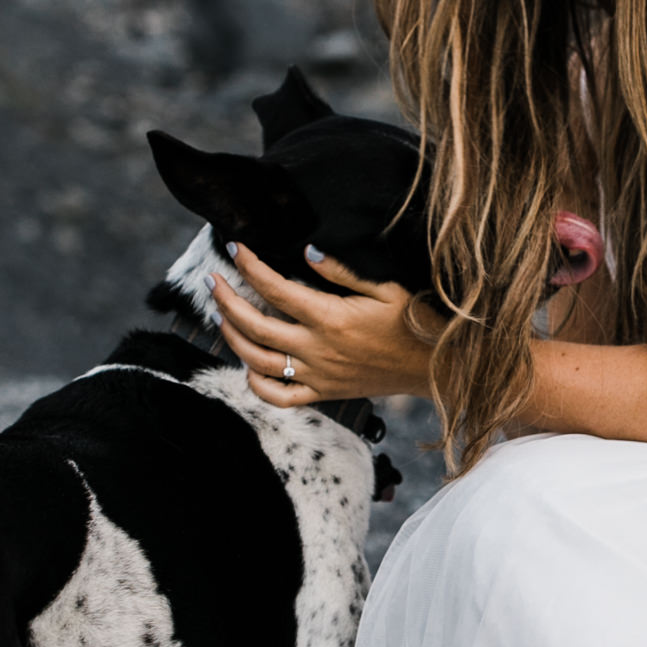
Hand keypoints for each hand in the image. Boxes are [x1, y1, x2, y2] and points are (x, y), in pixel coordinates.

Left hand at [212, 243, 433, 409]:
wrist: (434, 368)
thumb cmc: (414, 322)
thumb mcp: (385, 287)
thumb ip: (342, 270)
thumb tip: (307, 250)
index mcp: (331, 318)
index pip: (276, 289)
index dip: (250, 267)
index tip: (234, 249)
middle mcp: (318, 349)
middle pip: (256, 326)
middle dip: (227, 301)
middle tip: (212, 281)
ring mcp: (317, 375)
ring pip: (259, 361)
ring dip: (233, 338)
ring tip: (221, 316)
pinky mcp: (324, 393)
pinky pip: (280, 397)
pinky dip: (257, 383)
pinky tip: (249, 365)